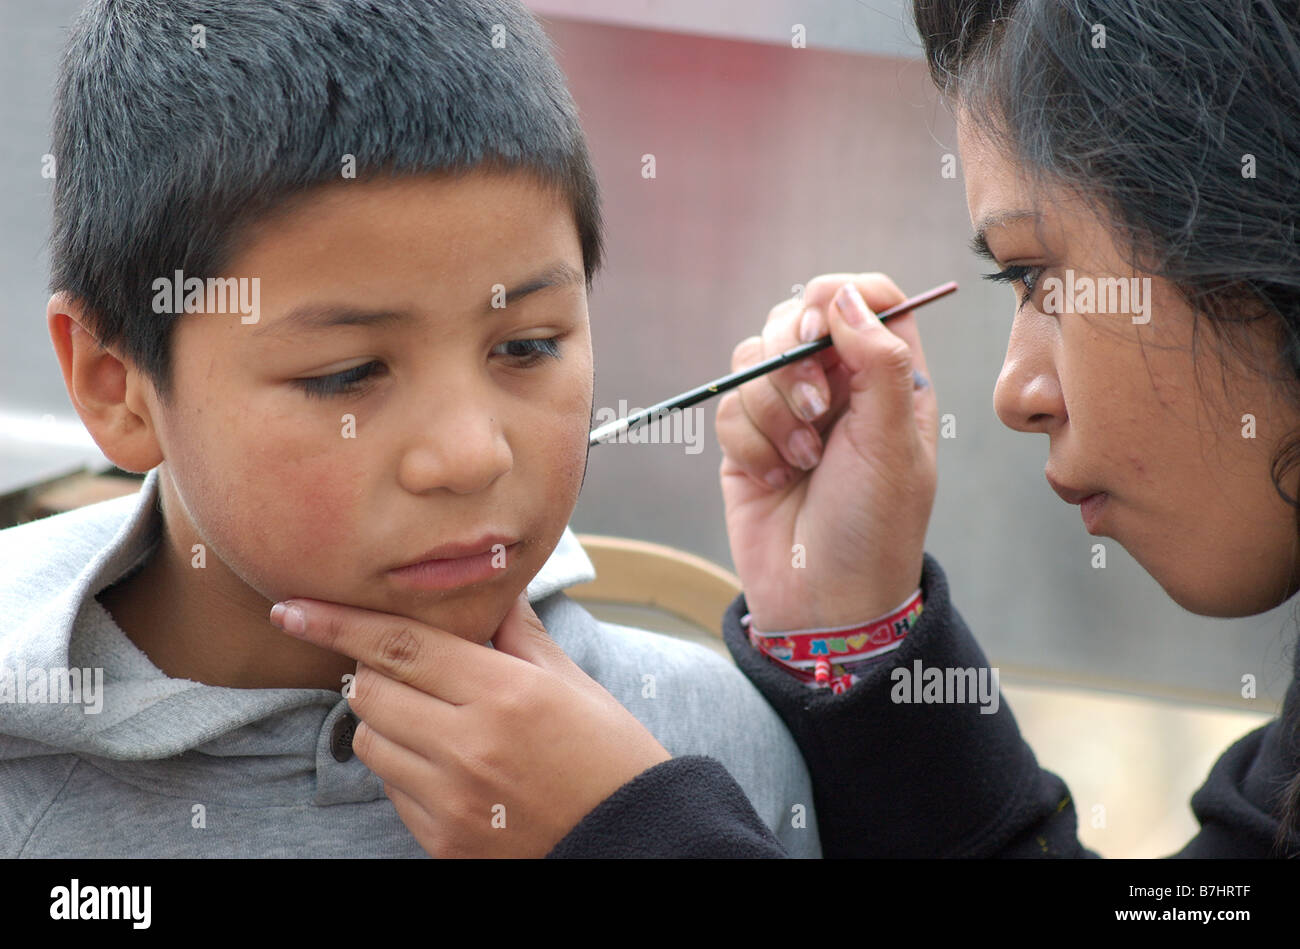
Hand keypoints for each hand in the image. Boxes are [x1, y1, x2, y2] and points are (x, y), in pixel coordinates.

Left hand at [269, 592, 671, 856]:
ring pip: (371, 740)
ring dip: (387, 721)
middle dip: (373, 671)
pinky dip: (406, 767)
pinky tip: (449, 764)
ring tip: (435, 720)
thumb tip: (490, 588)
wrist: (632, 838)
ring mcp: (451, 798)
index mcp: (504, 693)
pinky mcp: (443, 839)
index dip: (337, 622)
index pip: (399, 644)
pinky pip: (392, 789)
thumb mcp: (570, 681)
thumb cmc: (607, 752)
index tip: (292, 608)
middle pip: (370, 691)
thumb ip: (516, 633)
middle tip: (406, 669)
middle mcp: (469, 744)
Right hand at [716, 273, 938, 630]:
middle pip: (796, 316)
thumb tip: (845, 295)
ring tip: (801, 462)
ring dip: (771, 410)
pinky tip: (774, 479)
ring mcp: (788, 408)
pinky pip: (728, 404)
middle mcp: (838, 384)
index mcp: (890, 376)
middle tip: (813, 413)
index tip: (823, 331)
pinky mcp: (747, 439)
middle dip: (793, 363)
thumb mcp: (895, 443)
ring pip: (753, 358)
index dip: (840, 298)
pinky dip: (748, 442)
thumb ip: (879, 360)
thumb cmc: (875, 526)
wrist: (823, 602)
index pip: (870, 296)